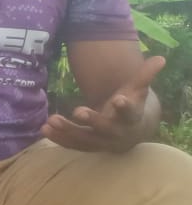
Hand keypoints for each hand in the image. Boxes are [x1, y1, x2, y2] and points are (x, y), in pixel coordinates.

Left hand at [43, 56, 161, 152]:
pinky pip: (72, 144)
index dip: (124, 107)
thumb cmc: (132, 106)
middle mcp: (117, 133)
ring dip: (68, 131)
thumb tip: (161, 58)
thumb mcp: (138, 90)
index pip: (130, 113)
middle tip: (78, 110)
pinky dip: (59, 139)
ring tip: (51, 120)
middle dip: (92, 120)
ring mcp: (101, 142)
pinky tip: (44, 129)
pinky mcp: (87, 146)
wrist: (130, 132)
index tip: (118, 99)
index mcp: (131, 118)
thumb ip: (145, 75)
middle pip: (104, 128)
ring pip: (84, 138)